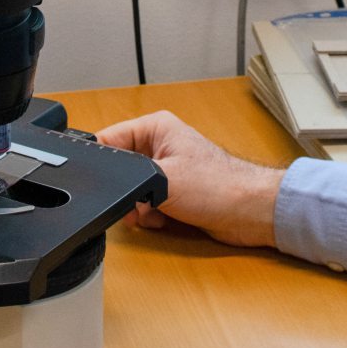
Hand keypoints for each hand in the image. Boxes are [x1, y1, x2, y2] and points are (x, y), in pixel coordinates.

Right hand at [96, 110, 284, 248]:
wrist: (249, 213)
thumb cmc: (218, 186)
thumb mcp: (162, 177)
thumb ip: (128, 177)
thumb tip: (108, 181)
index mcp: (155, 128)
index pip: (110, 139)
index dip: (101, 163)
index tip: (97, 182)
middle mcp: (159, 145)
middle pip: (120, 169)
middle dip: (125, 191)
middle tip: (135, 203)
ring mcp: (167, 170)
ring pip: (132, 191)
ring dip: (139, 208)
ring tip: (154, 213)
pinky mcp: (174, 192)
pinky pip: (146, 205)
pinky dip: (151, 216)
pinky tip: (164, 220)